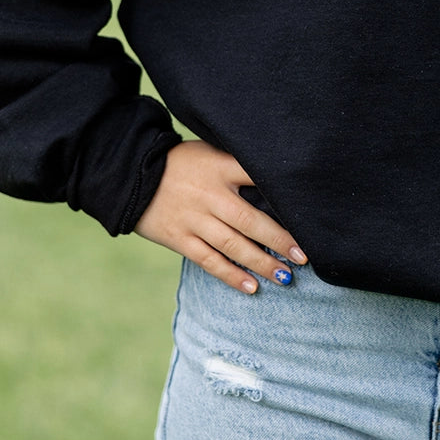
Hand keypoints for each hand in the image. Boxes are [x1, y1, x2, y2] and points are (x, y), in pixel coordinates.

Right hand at [134, 140, 307, 292]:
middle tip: (303, 256)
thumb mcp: (211, 152)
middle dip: (279, 240)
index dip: (282, 195)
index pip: (257, 176)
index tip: (307, 213)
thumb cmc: (183, 163)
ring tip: (284, 277)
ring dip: (260, 262)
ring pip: (232, 245)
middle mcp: (210, 194)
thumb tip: (277, 179)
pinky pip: (208, 260)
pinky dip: (231, 275)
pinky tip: (251, 287)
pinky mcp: (178, 238)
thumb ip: (238, 166)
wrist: (132, 173)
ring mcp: (193, 218)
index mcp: (221, 167)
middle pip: (250, 220)